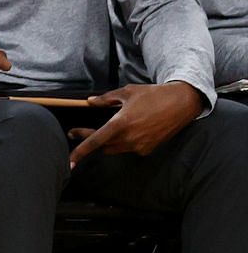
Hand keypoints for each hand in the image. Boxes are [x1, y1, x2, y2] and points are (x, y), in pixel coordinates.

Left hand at [67, 81, 203, 166]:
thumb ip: (105, 99)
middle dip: (90, 140)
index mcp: (121, 124)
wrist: (182, 103)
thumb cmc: (153, 95)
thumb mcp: (126, 92)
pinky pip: (129, 149)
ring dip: (107, 142)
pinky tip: (129, 130)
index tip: (70, 160)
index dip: (81, 151)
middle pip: (103, 146)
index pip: (95, 141)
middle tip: (79, 131)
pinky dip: (123, 142)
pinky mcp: (149, 149)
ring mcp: (140, 146)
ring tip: (106, 128)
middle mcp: (129, 138)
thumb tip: (89, 102)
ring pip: (115, 149)